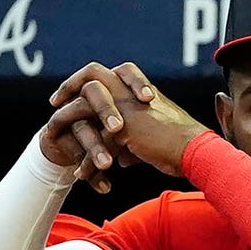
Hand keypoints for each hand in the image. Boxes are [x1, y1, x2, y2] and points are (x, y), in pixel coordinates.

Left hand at [47, 62, 208, 178]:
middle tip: (54, 102)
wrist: (195, 151)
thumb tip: (119, 156)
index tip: (68, 94)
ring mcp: (127, 107)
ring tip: (56, 139)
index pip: (104, 73)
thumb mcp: (151, 136)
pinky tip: (81, 176)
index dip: (82, 81)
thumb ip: (130, 140)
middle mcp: (131, 92)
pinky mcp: (126, 128)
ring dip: (67, 125)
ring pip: (86, 109)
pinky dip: (87, 162)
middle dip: (69, 86)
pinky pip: (97, 142)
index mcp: (136, 89)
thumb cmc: (178, 145)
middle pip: (91, 74)